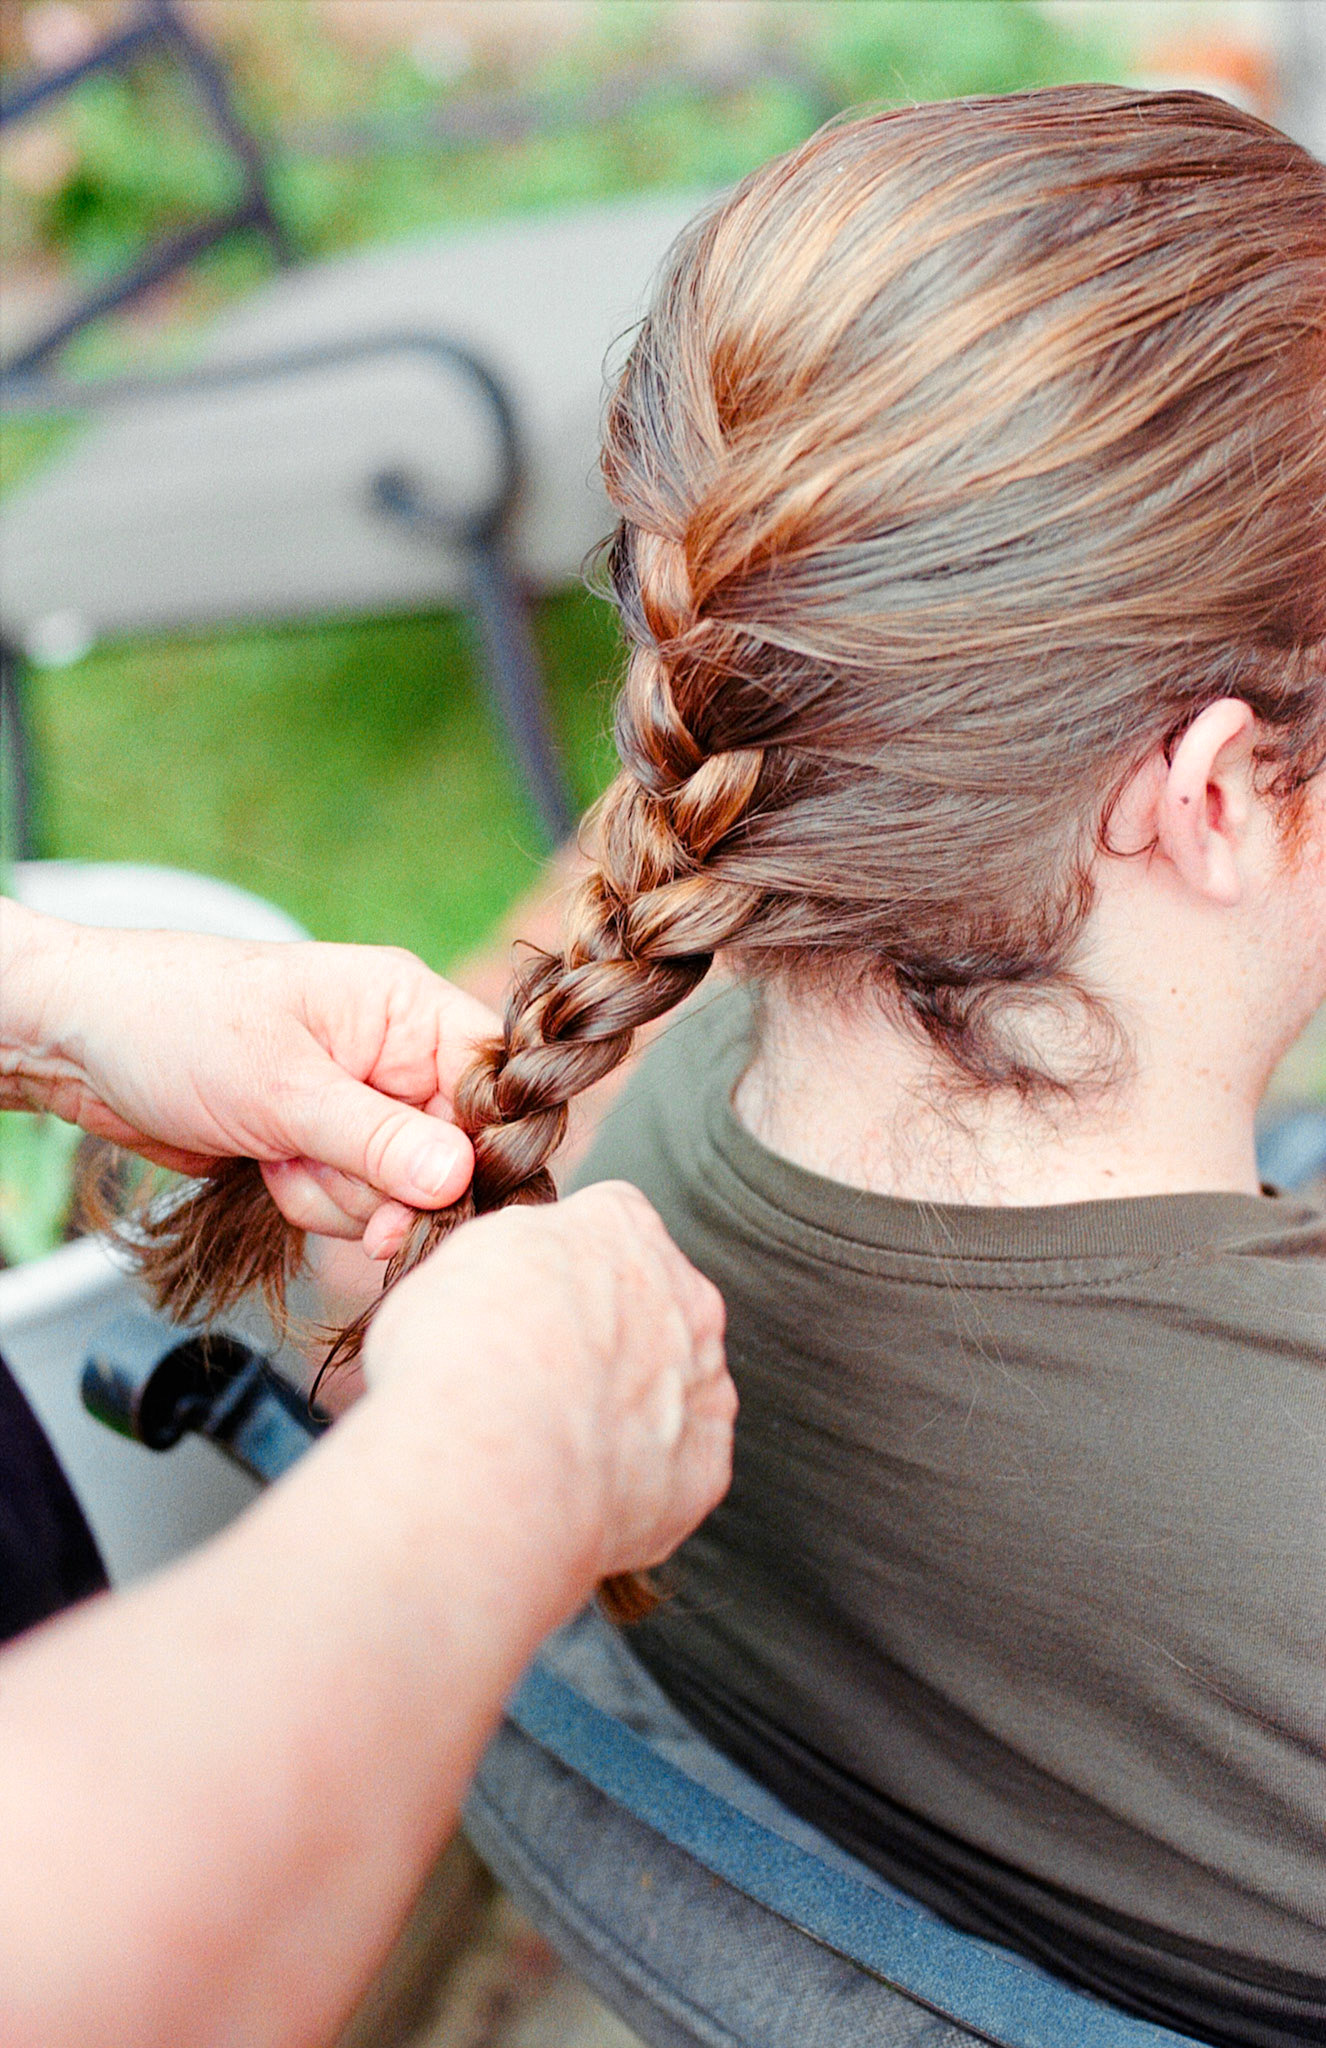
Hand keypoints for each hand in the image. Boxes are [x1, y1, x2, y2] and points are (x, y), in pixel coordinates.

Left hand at [0, 904, 498, 1258]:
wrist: (81, 1043)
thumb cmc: (175, 1024)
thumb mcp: (281, 1086)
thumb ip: (375, 1140)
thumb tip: (459, 1177)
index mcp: (405, 1007)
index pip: (490, 1080)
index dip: (479, 1139)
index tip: (445, 1186)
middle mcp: (395, 1055)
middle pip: (449, 1151)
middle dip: (384, 1182)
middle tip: (317, 1170)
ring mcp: (360, 1106)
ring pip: (399, 1189)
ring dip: (336, 1194)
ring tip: (276, 1153)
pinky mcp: (325, 1147)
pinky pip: (354, 1203)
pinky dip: (311, 1201)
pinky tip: (267, 1167)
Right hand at [363, 1183, 735, 1583]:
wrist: (488, 1466)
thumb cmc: (457, 1353)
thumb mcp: (463, 1258)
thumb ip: (518, 1251)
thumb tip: (526, 1268)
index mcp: (623, 1228)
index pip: (608, 1222)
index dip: (563, 1267)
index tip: (528, 1302)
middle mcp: (685, 1296)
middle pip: (653, 1304)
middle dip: (610, 1335)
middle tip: (540, 1379)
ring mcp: (704, 1383)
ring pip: (673, 1386)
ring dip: (630, 1406)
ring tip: (555, 1443)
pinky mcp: (706, 1464)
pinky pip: (676, 1464)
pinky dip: (638, 1475)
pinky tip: (580, 1485)